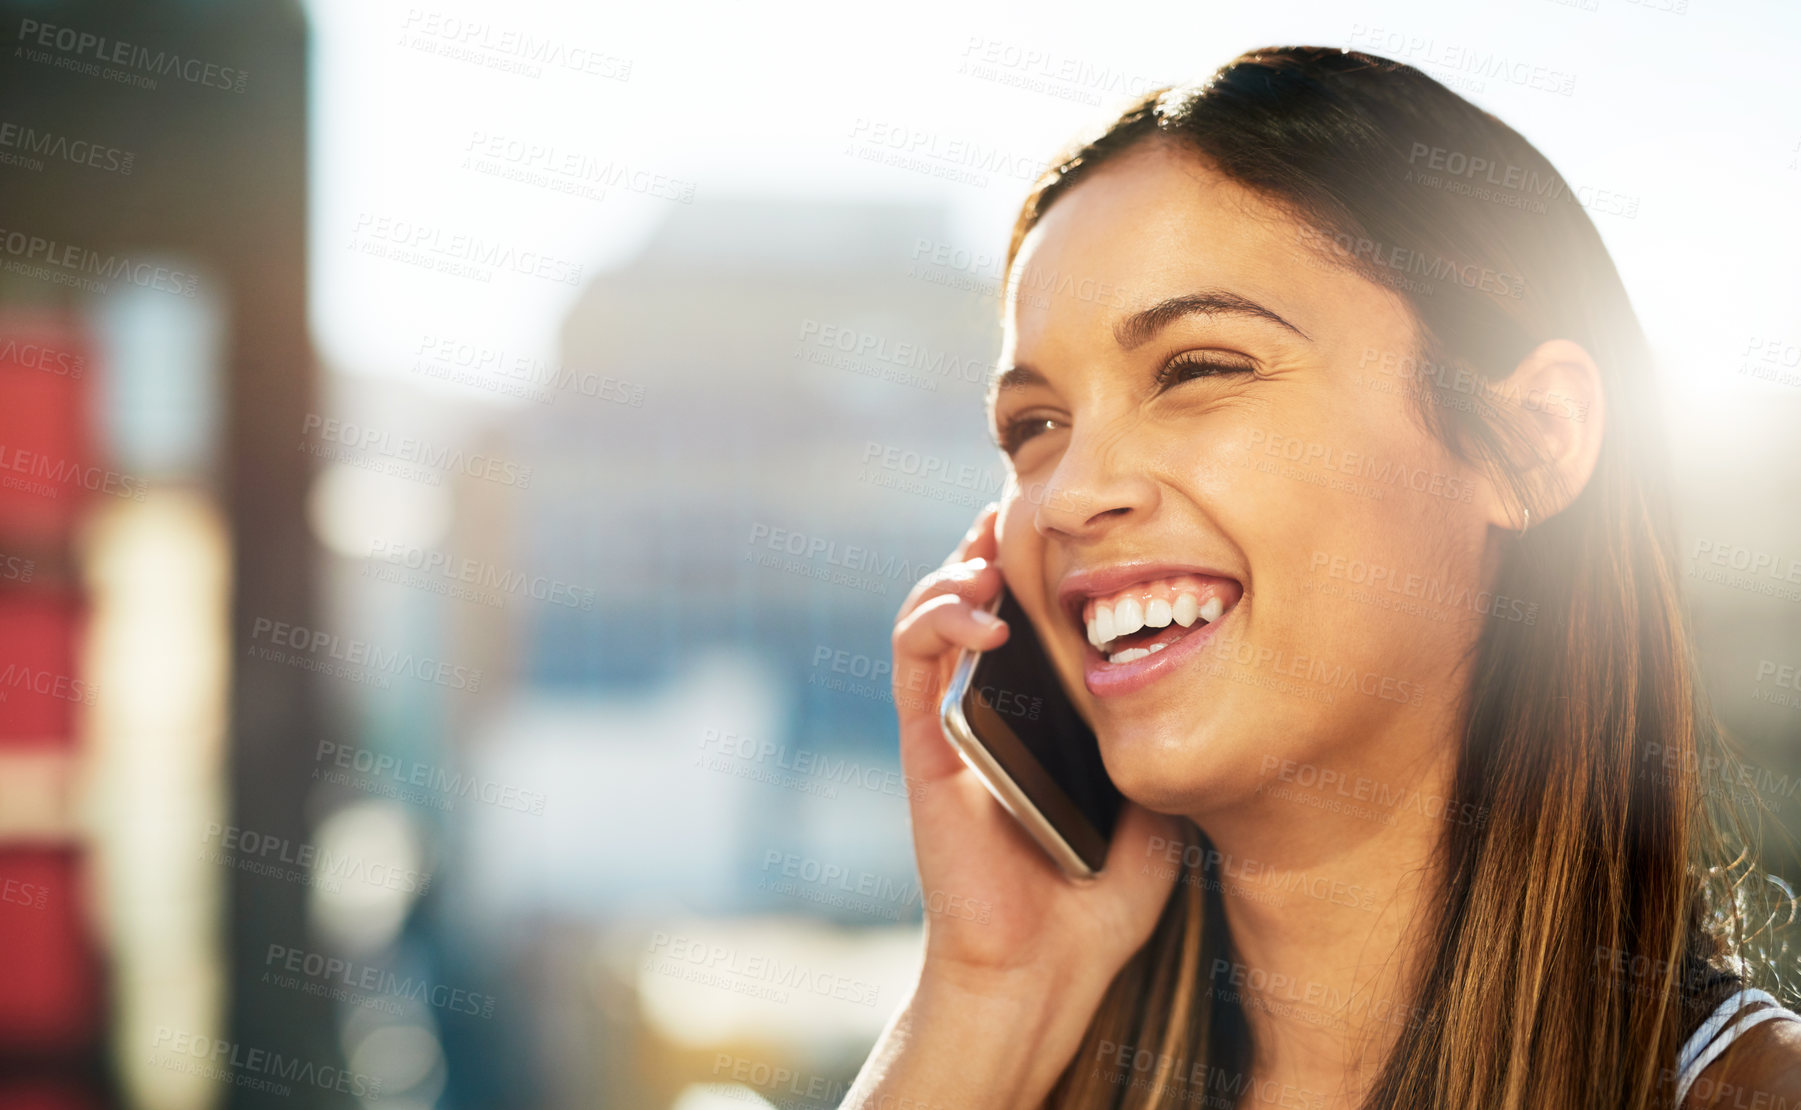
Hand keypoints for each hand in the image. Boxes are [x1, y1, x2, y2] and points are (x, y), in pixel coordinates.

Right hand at [872, 501, 1182, 1104]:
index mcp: (1038, 714)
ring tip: (996, 553)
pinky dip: (941, 617)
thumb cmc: (1097, 902)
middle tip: (1024, 508)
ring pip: (933, 610)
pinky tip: (986, 610)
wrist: (1043, 971)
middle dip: (994, 539)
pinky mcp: (926, 743)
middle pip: (975, 593)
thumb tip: (1204, 681)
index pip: (1029, 613)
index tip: (1080, 523)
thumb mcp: (1157, 802)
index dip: (1042, 559)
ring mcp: (952, 721)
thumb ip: (1162, 740)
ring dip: (958, 566)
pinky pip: (915, 658)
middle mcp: (989, 707)